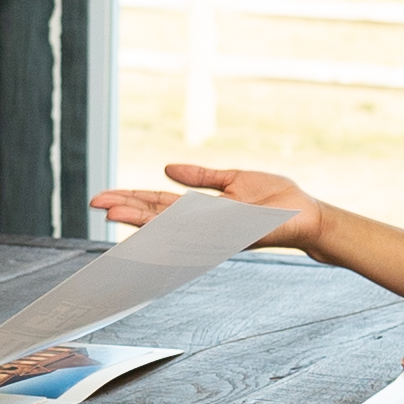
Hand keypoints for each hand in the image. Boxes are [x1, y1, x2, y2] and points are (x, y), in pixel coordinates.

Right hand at [90, 161, 327, 249]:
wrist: (307, 214)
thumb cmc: (275, 199)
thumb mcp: (233, 179)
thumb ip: (200, 177)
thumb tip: (165, 169)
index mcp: (202, 212)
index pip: (158, 204)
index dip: (131, 199)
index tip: (103, 197)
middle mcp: (203, 226)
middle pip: (156, 217)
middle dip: (126, 210)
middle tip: (96, 204)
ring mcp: (215, 232)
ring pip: (170, 227)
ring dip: (141, 221)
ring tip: (113, 213)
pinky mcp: (232, 233)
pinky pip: (198, 231)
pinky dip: (175, 229)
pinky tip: (153, 225)